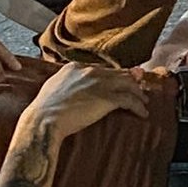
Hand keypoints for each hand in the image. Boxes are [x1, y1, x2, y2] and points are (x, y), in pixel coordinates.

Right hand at [26, 64, 149, 141]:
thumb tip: (71, 85)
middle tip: (140, 89)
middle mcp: (90, 71)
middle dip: (132, 82)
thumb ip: (66, 81)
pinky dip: (138, 107)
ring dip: (139, 94)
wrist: (44, 119)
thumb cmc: (44, 108)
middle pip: (119, 74)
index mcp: (76, 67)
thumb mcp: (54, 86)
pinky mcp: (107, 98)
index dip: (115, 76)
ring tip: (144, 101)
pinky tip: (142, 113)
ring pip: (128, 84)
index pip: (103, 69)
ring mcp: (100, 84)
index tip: (121, 82)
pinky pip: (130, 100)